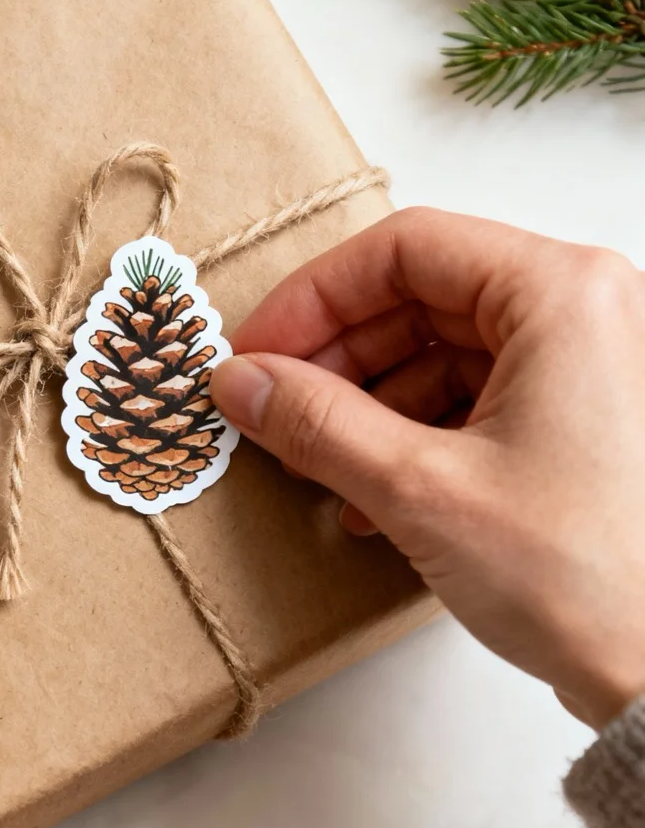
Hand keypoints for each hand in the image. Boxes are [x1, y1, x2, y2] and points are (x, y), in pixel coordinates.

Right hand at [211, 208, 644, 730]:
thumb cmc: (589, 578)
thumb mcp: (422, 489)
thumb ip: (315, 422)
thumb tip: (238, 382)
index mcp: (561, 294)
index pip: (404, 250)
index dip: (313, 297)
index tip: (256, 351)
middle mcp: (581, 313)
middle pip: (418, 299)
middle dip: (333, 358)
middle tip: (272, 408)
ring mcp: (581, 368)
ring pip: (437, 351)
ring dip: (362, 404)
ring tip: (314, 462)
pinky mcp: (573, 421)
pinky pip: (467, 398)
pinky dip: (405, 434)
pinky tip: (366, 492)